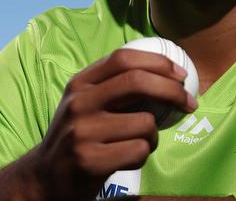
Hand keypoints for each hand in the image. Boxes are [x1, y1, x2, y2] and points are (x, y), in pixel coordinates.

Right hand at [32, 48, 196, 199]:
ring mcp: (82, 131)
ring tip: (140, 142)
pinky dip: (142, 155)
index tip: (181, 74)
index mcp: (80, 82)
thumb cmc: (78, 135)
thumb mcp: (86, 102)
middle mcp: (79, 102)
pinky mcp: (89, 160)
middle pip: (137, 82)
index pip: (124, 58)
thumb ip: (115, 86)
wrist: (44, 178)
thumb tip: (168, 74)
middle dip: (172, 91)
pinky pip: (138, 151)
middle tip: (190, 103)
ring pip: (144, 123)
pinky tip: (127, 159)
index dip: (158, 62)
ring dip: (153, 135)